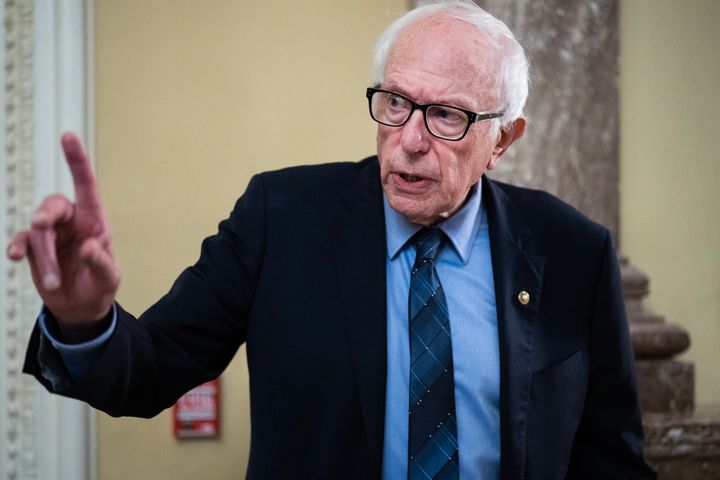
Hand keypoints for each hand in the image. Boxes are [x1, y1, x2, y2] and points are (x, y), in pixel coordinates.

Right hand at [6, 133, 119, 326]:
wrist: (81, 309)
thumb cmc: (100, 288)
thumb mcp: (109, 278)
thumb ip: (102, 262)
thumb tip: (89, 246)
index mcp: (95, 220)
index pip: (86, 184)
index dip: (77, 160)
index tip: (68, 136)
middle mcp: (72, 222)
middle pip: (52, 206)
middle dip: (44, 218)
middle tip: (42, 233)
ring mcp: (52, 234)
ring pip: (36, 229)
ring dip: (42, 255)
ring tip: (53, 281)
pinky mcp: (35, 248)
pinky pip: (21, 240)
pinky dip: (18, 248)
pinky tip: (16, 257)